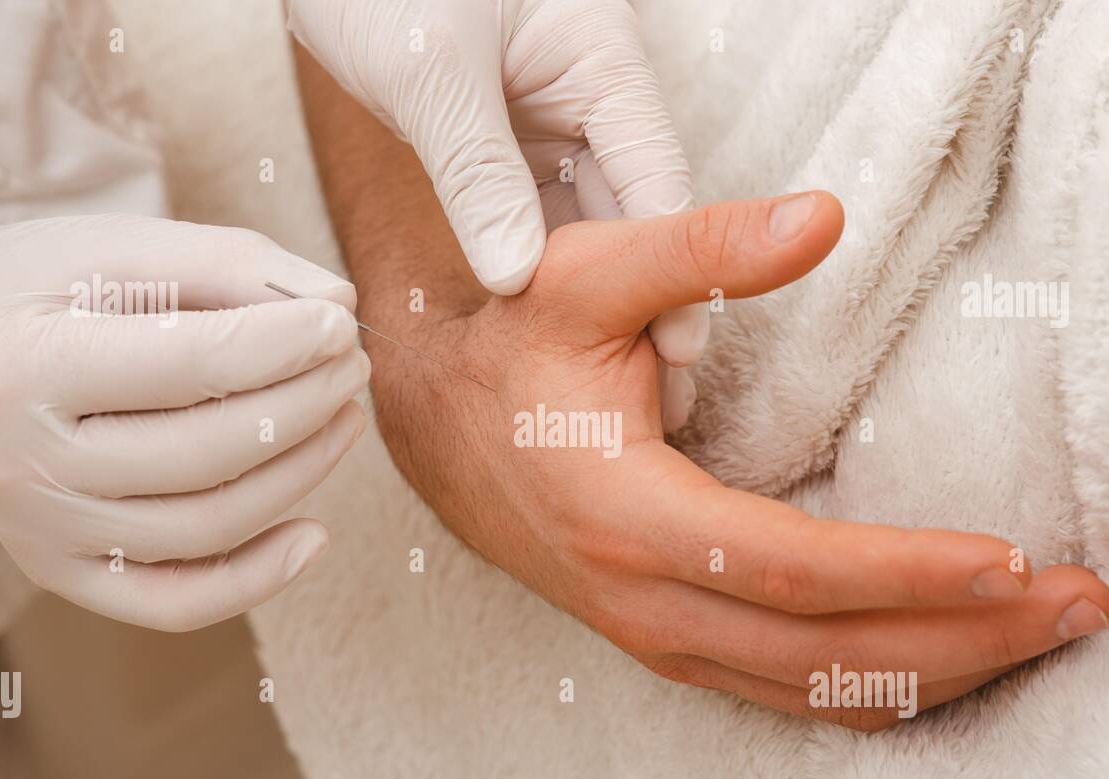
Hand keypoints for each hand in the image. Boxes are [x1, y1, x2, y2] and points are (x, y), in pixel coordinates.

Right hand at [0, 214, 369, 630]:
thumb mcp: (118, 247)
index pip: (186, 365)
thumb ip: (229, 265)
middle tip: (352, 365)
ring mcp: (40, 533)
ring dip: (300, 475)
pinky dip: (257, 579)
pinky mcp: (63, 573)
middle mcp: (22, 465)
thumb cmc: (39, 289)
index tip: (339, 322)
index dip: (282, 344)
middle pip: (204, 455)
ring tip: (344, 417)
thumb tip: (338, 303)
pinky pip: (175, 603)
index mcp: (24, 367)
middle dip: (303, 406)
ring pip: (205, 528)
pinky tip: (315, 533)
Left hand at [287, 0, 704, 427]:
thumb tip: (517, 280)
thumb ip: (477, 175)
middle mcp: (586, 93)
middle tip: (655, 389)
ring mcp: (546, 118)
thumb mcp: (432, 74)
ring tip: (611, 376)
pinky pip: (534, 212)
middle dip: (646, 295)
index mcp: (598, 59)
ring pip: (586, 218)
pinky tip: (549, 326)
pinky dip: (543, 266)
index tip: (677, 347)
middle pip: (632, 208)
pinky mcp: (504, 139)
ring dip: (597, 291)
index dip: (674, 264)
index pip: (655, 176)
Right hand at [369, 192, 1108, 728]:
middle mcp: (644, 597)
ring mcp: (654, 633)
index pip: (785, 569)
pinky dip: (872, 687)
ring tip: (1037, 638)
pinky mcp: (667, 640)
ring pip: (809, 689)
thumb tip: (822, 218)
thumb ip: (705, 247)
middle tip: (1073, 607)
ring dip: (934, 671)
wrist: (438, 429)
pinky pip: (783, 691)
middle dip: (959, 637)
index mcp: (627, 514)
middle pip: (821, 652)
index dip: (900, 570)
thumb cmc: (514, 353)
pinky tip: (941, 665)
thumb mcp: (588, 277)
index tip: (1006, 560)